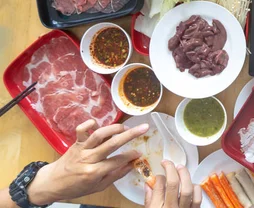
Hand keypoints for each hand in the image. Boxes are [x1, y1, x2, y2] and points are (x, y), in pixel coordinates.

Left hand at [27, 120, 148, 204]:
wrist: (53, 183)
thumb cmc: (77, 186)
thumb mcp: (98, 187)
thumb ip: (116, 175)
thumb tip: (133, 164)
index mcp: (94, 172)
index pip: (118, 160)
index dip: (131, 156)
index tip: (140, 152)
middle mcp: (88, 158)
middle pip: (112, 144)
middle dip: (130, 135)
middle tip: (144, 128)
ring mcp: (81, 148)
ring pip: (99, 134)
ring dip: (114, 128)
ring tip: (125, 127)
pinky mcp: (76, 142)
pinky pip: (81, 129)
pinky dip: (90, 123)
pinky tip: (99, 124)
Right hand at [145, 161, 201, 207]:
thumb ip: (149, 199)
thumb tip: (149, 183)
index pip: (159, 185)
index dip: (160, 175)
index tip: (160, 172)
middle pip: (173, 184)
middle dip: (171, 169)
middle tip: (169, 163)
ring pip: (187, 189)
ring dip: (185, 175)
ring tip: (181, 168)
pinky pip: (198, 199)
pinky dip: (196, 189)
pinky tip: (192, 184)